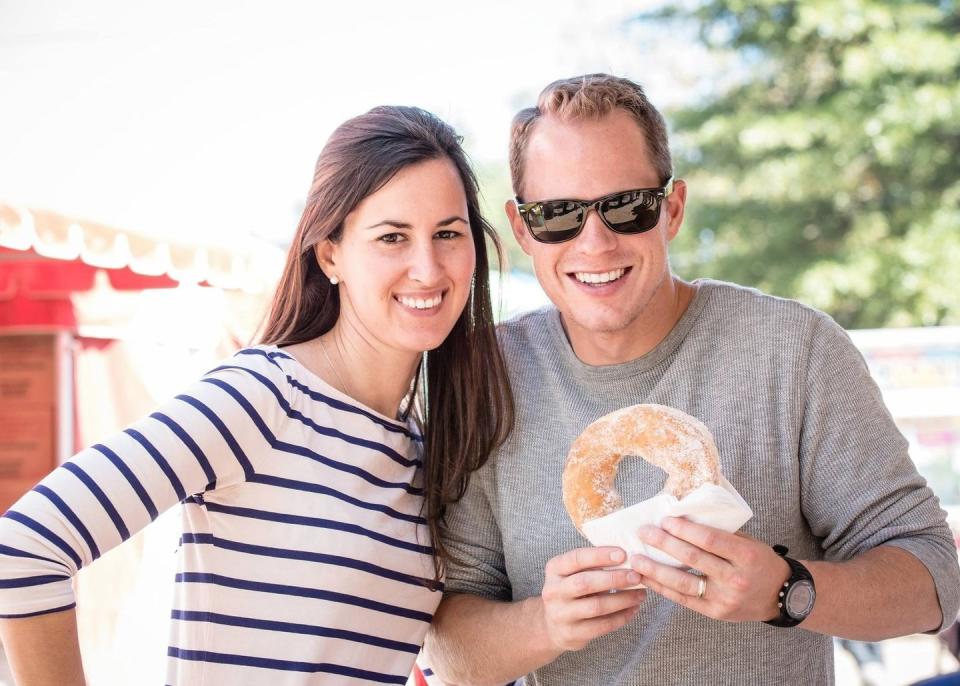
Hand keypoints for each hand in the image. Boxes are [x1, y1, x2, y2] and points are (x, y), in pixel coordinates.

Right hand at [539, 546, 646, 651]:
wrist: (551, 625)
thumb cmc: (571, 591)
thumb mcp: (573, 573)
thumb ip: (593, 565)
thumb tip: (628, 557)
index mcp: (554, 569)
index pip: (576, 559)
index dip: (600, 555)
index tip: (623, 554)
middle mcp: (553, 591)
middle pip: (585, 583)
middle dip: (614, 579)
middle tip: (636, 576)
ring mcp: (561, 614)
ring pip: (596, 606)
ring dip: (622, 599)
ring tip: (640, 594)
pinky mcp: (572, 634)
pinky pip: (601, 626)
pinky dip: (621, 617)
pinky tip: (633, 609)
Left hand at [629, 517, 789, 622]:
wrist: (782, 596)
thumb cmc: (760, 561)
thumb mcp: (748, 542)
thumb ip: (720, 532)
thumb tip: (683, 516)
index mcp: (746, 556)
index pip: (709, 540)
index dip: (685, 529)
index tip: (665, 520)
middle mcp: (735, 579)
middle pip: (692, 559)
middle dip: (664, 544)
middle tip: (643, 533)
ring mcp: (725, 599)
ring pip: (683, 583)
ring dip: (655, 570)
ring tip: (636, 559)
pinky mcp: (716, 613)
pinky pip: (684, 600)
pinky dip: (663, 589)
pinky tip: (647, 579)